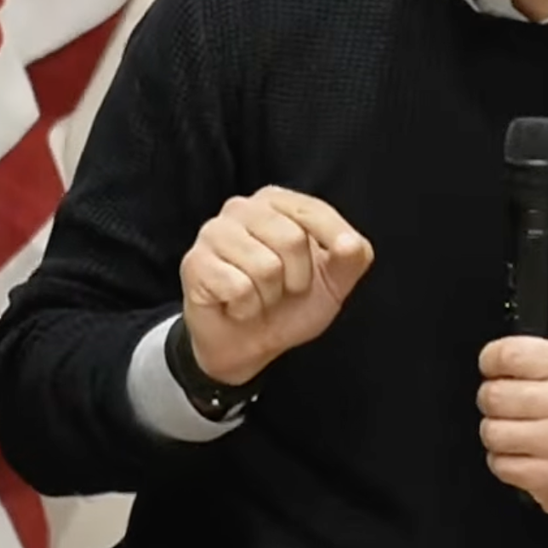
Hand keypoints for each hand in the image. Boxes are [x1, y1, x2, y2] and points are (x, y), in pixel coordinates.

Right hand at [178, 187, 371, 385]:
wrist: (248, 345)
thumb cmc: (289, 304)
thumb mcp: (335, 282)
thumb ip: (352, 257)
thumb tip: (349, 243)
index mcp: (276, 201)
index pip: (315, 211)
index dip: (334, 245)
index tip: (331, 272)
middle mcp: (242, 208)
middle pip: (292, 239)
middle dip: (297, 279)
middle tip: (281, 290)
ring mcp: (213, 233)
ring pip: (265, 267)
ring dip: (269, 296)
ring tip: (258, 297)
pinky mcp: (194, 263)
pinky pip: (237, 288)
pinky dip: (246, 308)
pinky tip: (236, 306)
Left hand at [477, 294, 547, 519]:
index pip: (509, 353)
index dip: (492, 361)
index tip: (497, 367)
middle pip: (494, 394)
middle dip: (494, 401)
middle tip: (512, 405)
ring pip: (492, 431)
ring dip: (498, 434)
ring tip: (520, 431)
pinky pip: (500, 464)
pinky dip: (505, 462)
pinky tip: (526, 455)